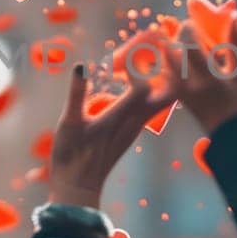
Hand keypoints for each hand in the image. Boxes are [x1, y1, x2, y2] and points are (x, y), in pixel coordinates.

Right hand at [47, 64, 168, 208]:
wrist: (78, 188)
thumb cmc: (70, 156)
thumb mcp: (69, 123)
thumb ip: (76, 93)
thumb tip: (80, 67)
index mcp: (119, 118)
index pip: (143, 88)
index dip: (141, 68)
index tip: (135, 50)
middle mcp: (133, 124)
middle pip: (163, 95)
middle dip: (167, 72)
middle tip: (165, 49)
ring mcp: (135, 129)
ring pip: (160, 103)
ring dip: (163, 82)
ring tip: (160, 59)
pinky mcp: (132, 133)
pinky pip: (151, 109)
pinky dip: (154, 93)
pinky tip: (148, 83)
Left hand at [162, 12, 236, 134]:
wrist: (227, 125)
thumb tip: (235, 14)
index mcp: (209, 77)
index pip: (190, 46)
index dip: (187, 29)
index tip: (190, 23)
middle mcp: (191, 85)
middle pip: (172, 52)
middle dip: (174, 36)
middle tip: (179, 28)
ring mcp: (179, 90)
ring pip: (164, 61)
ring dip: (166, 46)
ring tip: (173, 39)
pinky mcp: (173, 94)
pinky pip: (163, 72)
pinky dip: (164, 60)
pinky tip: (169, 53)